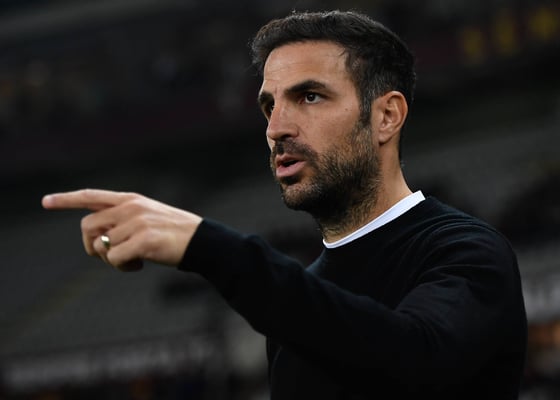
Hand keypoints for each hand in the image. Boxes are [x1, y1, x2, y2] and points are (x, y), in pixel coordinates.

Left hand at [42, 189, 202, 270]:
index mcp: (131, 200)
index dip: (66, 199)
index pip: (91, 196)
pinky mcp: (143, 240)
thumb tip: (99, 241)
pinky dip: (122, 268)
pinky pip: (115, 259)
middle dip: (92, 246)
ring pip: (102, 246)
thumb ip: (124, 221)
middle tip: (110, 256)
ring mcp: (137, 223)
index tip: (45, 202)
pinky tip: (139, 266)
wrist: (202, 241)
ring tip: (132, 261)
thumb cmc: (175, 235)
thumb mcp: (149, 218)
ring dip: (112, 261)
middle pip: (88, 227)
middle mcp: (131, 208)